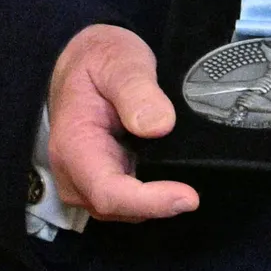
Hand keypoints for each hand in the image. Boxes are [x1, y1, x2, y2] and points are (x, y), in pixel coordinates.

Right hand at [47, 24, 198, 222]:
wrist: (84, 62)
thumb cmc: (99, 60)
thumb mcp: (119, 61)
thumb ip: (136, 90)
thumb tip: (160, 125)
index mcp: (73, 144)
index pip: (108, 191)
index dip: (149, 201)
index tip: (187, 197)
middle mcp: (73, 173)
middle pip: (118, 208)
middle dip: (157, 204)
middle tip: (197, 190)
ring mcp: (86, 182)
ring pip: (125, 210)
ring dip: (155, 202)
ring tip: (189, 182)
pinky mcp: (102, 181)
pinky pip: (128, 201)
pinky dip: (151, 195)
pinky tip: (173, 180)